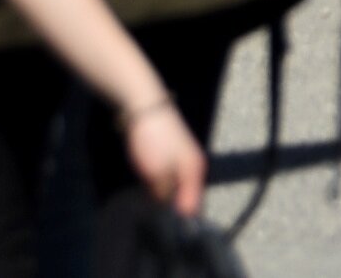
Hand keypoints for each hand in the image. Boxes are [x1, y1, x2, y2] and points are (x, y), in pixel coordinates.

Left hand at [115, 94, 200, 212]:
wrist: (146, 110)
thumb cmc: (154, 141)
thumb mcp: (157, 172)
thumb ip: (165, 192)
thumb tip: (168, 208)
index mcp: (194, 170)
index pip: (193, 203)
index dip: (182, 218)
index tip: (168, 230)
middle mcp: (193, 166)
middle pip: (188, 196)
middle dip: (176, 209)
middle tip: (158, 222)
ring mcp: (183, 160)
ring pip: (179, 187)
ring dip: (168, 198)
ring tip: (154, 210)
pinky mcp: (172, 156)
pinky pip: (171, 179)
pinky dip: (164, 187)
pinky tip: (152, 192)